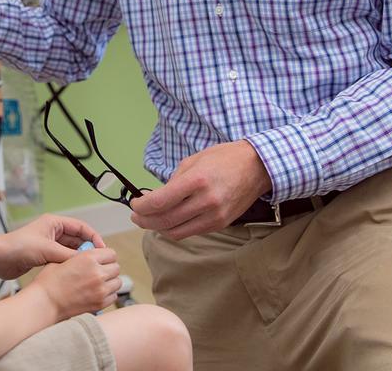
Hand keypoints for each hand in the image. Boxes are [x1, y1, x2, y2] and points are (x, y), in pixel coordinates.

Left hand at [0, 215, 105, 278]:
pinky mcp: (44, 255)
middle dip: (88, 249)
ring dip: (79, 258)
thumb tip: (87, 262)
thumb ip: (69, 256)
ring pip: (71, 250)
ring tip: (89, 269)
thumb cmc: (18, 247)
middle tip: (97, 262)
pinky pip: (63, 258)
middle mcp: (53, 231)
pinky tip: (76, 273)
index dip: (93, 237)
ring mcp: (49, 244)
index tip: (102, 249)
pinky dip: (70, 264)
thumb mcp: (48, 250)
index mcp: (54, 223)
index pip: (81, 227)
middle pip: (77, 239)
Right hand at [30, 248, 120, 319]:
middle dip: (109, 268)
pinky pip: (114, 296)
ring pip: (117, 282)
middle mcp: (97, 273)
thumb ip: (80, 256)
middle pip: (116, 267)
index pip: (111, 253)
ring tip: (98, 283)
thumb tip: (90, 256)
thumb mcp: (62, 260)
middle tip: (99, 272)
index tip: (101, 260)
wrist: (45, 303)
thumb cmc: (49, 282)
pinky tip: (97, 293)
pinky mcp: (100, 303)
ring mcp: (101, 289)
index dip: (106, 256)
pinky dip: (108, 294)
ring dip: (110, 281)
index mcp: (88, 258)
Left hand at [129, 140, 271, 239]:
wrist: (257, 167)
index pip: (160, 201)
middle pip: (165, 220)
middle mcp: (206, 201)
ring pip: (177, 232)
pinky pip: (191, 232)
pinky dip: (176, 229)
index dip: (142, 207)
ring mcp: (214, 215)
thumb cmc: (224, 159)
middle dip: (145, 221)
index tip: (134, 204)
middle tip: (136, 216)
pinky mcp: (220, 224)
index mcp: (196, 180)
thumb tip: (156, 198)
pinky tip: (169, 221)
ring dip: (158, 228)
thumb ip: (174, 181)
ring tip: (150, 220)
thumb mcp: (194, 161)